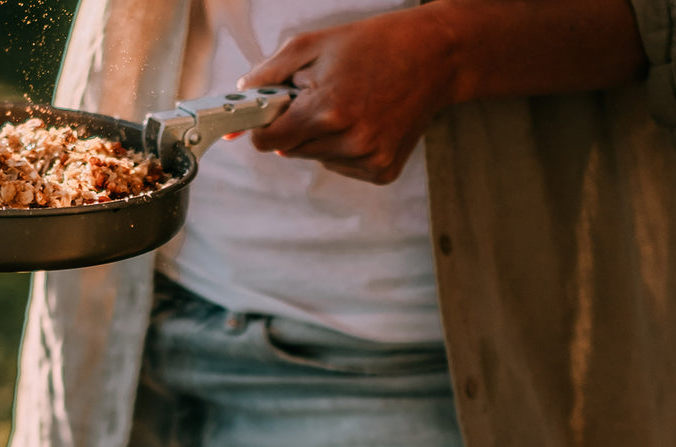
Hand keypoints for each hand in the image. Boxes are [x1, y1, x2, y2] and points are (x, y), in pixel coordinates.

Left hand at [237, 9, 458, 183]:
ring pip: (318, 160)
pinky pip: (343, 168)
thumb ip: (270, 73)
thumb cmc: (373, 44)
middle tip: (324, 97)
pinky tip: (366, 123)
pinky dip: (346, 150)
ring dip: (323, 139)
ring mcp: (368, 160)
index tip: (271, 116)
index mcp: (327, 109)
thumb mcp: (314, 45)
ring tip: (351, 106)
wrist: (435, 56)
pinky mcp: (382, 171)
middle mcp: (349, 140)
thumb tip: (240, 98)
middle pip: (292, 152)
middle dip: (298, 127)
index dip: (265, 127)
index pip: (269, 141)